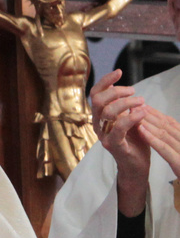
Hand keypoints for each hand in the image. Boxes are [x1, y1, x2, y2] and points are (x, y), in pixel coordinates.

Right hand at [91, 68, 150, 214]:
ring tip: (141, 102)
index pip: (95, 93)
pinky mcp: (113, 145)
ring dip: (126, 102)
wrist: (136, 165)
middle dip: (117, 92)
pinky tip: (142, 113)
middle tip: (134, 92)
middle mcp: (97, 124)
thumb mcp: (128, 118)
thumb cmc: (134, 141)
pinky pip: (119, 128)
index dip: (105, 81)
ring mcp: (103, 135)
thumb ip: (123, 106)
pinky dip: (131, 117)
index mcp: (100, 116)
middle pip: (97, 100)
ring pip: (107, 111)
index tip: (119, 72)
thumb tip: (123, 89)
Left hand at [139, 106, 179, 179]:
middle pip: (167, 126)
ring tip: (134, 112)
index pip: (171, 124)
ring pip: (165, 134)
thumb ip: (173, 141)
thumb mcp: (179, 154)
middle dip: (150, 115)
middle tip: (135, 105)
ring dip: (149, 122)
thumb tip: (158, 130)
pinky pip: (164, 148)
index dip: (157, 114)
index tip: (143, 106)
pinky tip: (140, 130)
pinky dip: (152, 138)